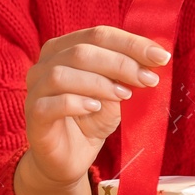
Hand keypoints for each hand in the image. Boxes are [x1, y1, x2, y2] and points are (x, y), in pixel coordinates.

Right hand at [17, 26, 170, 194]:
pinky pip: (50, 103)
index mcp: (65, 49)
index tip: (161, 57)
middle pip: (81, 51)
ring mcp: (35, 89)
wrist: (69, 158)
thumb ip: (127, 77)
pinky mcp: (33, 115)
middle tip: (149, 80)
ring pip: (62, 74)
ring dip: (99, 83)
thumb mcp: (116, 95)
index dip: (131, 44)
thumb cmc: (91, 120)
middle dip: (120, 63)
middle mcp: (45, 64)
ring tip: (124, 95)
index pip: (98, 35)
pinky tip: (95, 108)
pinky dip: (76, 103)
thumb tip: (152, 61)